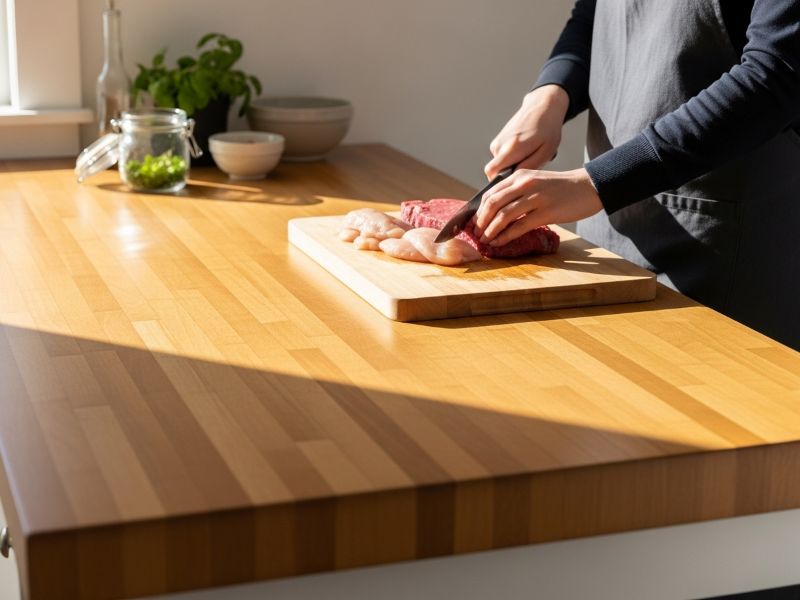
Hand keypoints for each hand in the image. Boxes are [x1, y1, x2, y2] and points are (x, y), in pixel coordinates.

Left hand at [474, 168, 602, 246]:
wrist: (588, 186)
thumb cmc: (561, 188)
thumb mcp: (536, 181)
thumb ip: (517, 190)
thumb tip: (497, 209)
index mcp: (520, 176)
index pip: (491, 193)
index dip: (479, 210)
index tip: (475, 222)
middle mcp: (525, 184)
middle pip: (493, 204)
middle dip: (481, 221)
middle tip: (477, 233)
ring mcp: (536, 198)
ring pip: (504, 216)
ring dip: (491, 231)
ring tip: (485, 241)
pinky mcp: (546, 212)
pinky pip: (519, 227)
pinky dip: (505, 236)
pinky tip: (499, 242)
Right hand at [484, 85, 568, 179]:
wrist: (543, 107)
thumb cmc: (548, 131)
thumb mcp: (545, 152)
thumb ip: (528, 167)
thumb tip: (513, 178)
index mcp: (511, 148)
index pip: (491, 172)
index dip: (499, 182)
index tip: (514, 182)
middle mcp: (500, 145)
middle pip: (495, 171)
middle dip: (508, 174)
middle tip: (527, 167)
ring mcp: (497, 141)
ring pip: (499, 164)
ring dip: (512, 165)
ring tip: (529, 155)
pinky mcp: (498, 139)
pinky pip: (501, 157)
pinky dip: (511, 158)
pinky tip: (525, 150)